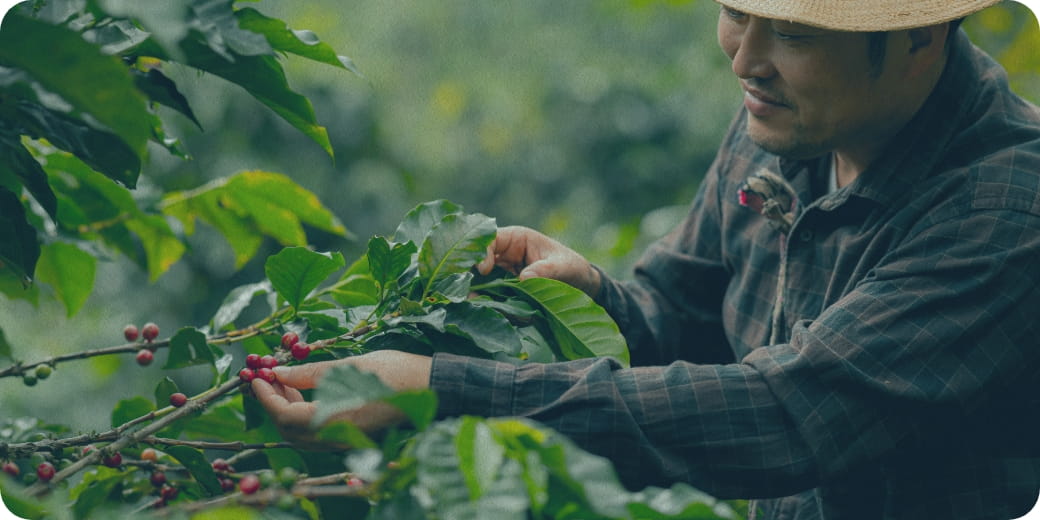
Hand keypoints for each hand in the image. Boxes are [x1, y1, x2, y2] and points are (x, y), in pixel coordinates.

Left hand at [251, 350, 431, 444]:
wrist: (435, 389)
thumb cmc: (396, 373)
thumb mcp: (351, 367)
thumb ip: (311, 373)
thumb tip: (278, 373)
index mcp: (334, 420)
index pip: (284, 416)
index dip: (265, 396)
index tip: (254, 376)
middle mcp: (336, 437)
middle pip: (288, 430)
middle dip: (272, 404)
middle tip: (268, 377)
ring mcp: (346, 441)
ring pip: (302, 434)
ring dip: (288, 409)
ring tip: (286, 381)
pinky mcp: (354, 438)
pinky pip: (318, 433)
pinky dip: (305, 415)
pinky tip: (307, 393)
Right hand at [477, 225, 600, 296]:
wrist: (580, 285)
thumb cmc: (572, 267)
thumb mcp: (563, 267)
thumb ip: (545, 271)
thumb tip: (524, 279)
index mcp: (516, 239)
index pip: (490, 239)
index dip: (482, 251)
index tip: (484, 270)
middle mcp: (504, 253)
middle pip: (476, 259)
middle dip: (470, 274)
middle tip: (467, 292)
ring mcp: (501, 272)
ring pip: (479, 280)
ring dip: (476, 292)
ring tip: (477, 306)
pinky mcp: (503, 290)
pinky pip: (488, 295)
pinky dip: (488, 304)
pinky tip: (492, 313)